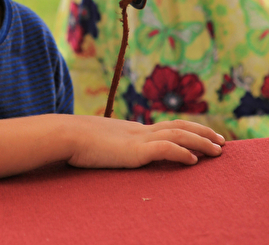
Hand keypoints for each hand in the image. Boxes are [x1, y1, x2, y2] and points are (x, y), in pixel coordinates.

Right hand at [66, 116, 224, 168]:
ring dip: (201, 142)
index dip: (187, 130)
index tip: (202, 136)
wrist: (65, 134)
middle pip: (178, 126)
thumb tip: (104, 149)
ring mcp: (137, 139)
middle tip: (221, 140)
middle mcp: (138, 130)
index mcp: (131, 130)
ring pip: (177, 135)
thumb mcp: (96, 142)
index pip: (166, 126)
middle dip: (202, 132)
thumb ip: (106, 144)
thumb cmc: (75, 140)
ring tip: (217, 150)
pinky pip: (164, 149)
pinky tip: (193, 160)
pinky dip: (181, 153)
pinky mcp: (134, 150)